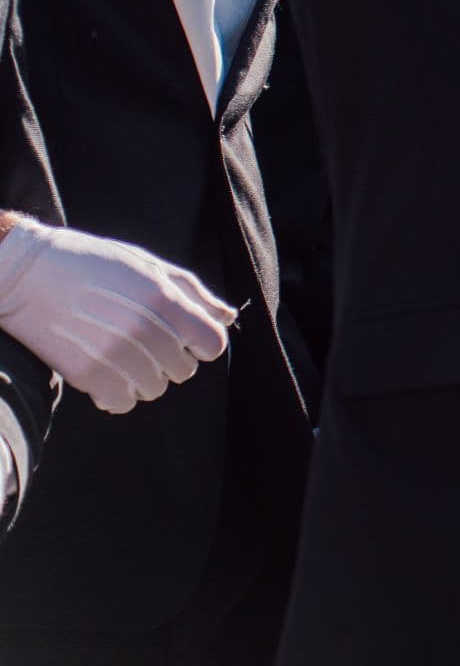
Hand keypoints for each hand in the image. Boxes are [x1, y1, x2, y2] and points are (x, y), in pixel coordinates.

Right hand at [0, 215, 234, 415]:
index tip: (187, 338)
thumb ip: (193, 293)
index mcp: (165, 298)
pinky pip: (121, 403)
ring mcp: (114, 353)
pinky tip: (106, 373)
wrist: (27, 273)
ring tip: (123, 355)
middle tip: (145, 342)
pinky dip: (117, 394)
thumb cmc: (94, 263)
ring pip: (154, 389)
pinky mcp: (84, 373)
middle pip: (184, 371)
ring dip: (144, 378)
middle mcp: (144, 328)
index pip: (213, 344)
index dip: (203, 344)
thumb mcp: (150, 265)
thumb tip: (227, 318)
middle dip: (171, 359)